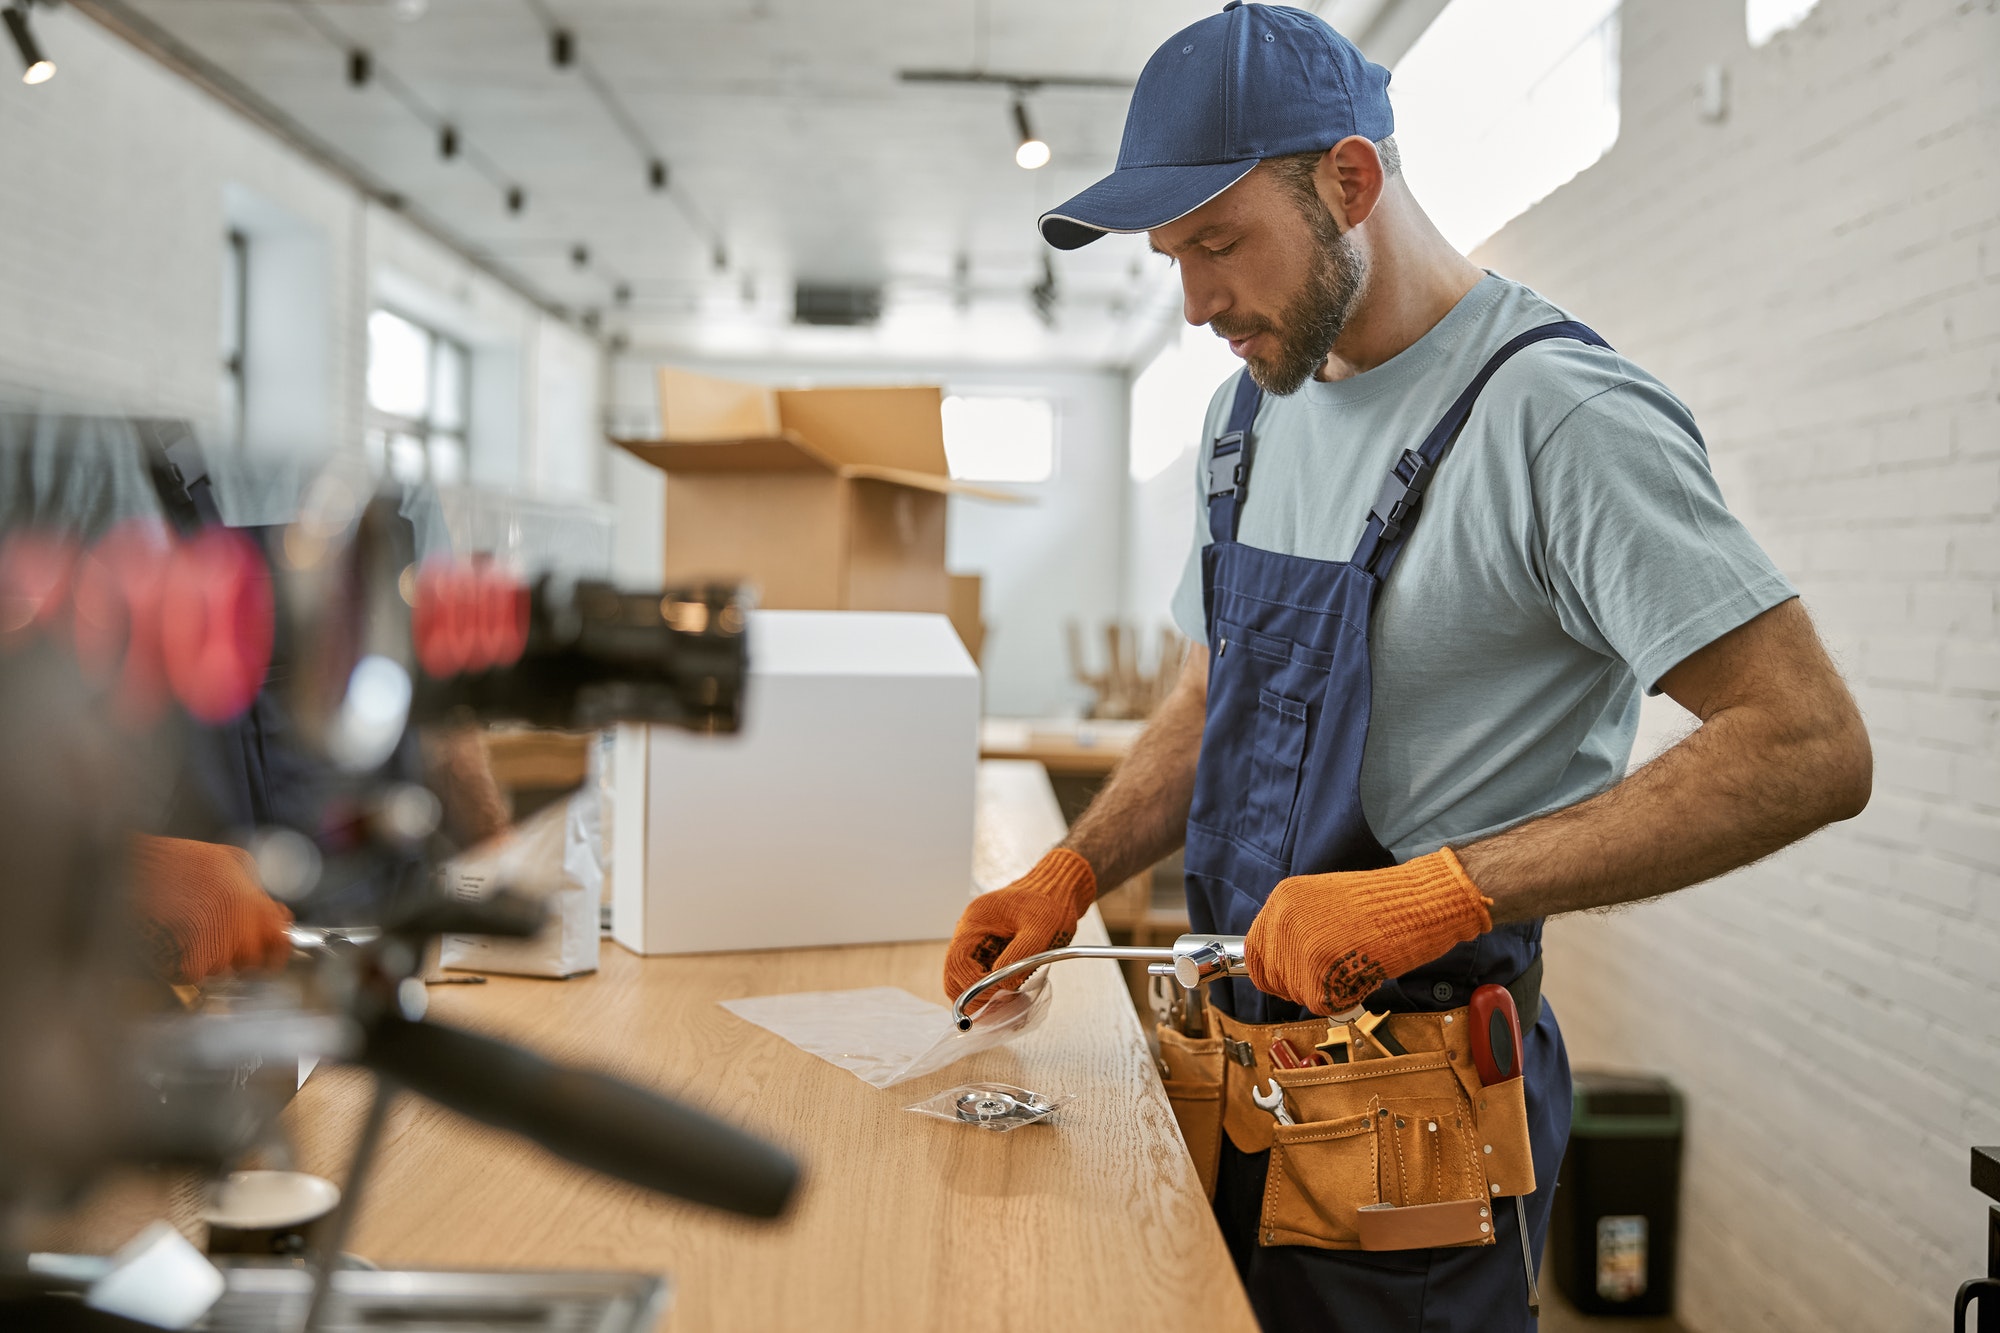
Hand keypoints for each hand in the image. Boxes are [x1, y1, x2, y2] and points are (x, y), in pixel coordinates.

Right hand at [130, 835, 294, 983]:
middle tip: (215, 937)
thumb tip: (270, 910)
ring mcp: (215, 951)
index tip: (270, 948)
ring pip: (220, 968)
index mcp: (253, 905)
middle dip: (239, 954)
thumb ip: (254, 888)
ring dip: (207, 956)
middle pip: (252, 962)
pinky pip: (193, 975)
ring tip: (184, 928)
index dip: (276, 948)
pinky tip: (170, 938)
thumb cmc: (176, 860)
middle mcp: (240, 931)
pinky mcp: (188, 966)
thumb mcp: (230, 860)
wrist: (131, 871)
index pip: (281, 942)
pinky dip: (181, 963)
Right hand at [942, 847, 1096, 1008]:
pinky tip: (1012, 991)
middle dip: (973, 995)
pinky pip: (981, 973)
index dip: (972, 985)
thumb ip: (1018, 957)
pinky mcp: (989, 948)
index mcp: (975, 920)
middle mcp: (970, 931)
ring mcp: (978, 940)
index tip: (998, 995)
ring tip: (1009, 1001)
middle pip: (954, 974)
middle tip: (999, 1006)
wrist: (1059, 886)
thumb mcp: (1040, 930)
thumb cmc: (1051, 903)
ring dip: (982, 993)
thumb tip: (1001, 985)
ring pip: (966, 977)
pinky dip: (992, 987)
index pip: (957, 962)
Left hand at [1244, 848, 1491, 1014]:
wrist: (1420, 901)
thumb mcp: (1326, 903)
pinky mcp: (1320, 967)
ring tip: (1354, 968)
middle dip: (1300, 986)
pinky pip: (1321, 1002)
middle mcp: (1284, 918)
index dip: (1272, 974)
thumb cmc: (1385, 905)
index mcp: (1283, 899)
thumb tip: (1284, 963)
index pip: (1255, 951)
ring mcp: (1300, 942)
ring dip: (1326, 992)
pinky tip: (1362, 977)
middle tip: (1332, 979)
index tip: (1289, 982)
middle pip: (1274, 976)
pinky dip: (1343, 999)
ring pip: (1298, 992)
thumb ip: (1299, 928)